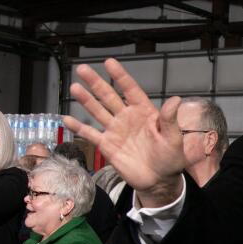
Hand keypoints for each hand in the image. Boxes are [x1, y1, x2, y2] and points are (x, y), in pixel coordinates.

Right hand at [64, 59, 187, 205]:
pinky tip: (67, 119)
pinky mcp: (108, 146)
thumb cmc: (170, 158)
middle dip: (96, 83)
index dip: (120, 76)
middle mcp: (127, 117)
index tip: (109, 62)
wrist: (159, 181)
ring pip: (98, 111)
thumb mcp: (173, 138)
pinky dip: (79, 127)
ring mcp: (116, 131)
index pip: (130, 90)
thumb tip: (175, 99)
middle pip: (109, 96)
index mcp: (144, 112)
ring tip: (75, 88)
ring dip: (86, 100)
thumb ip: (170, 119)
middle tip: (83, 69)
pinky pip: (91, 134)